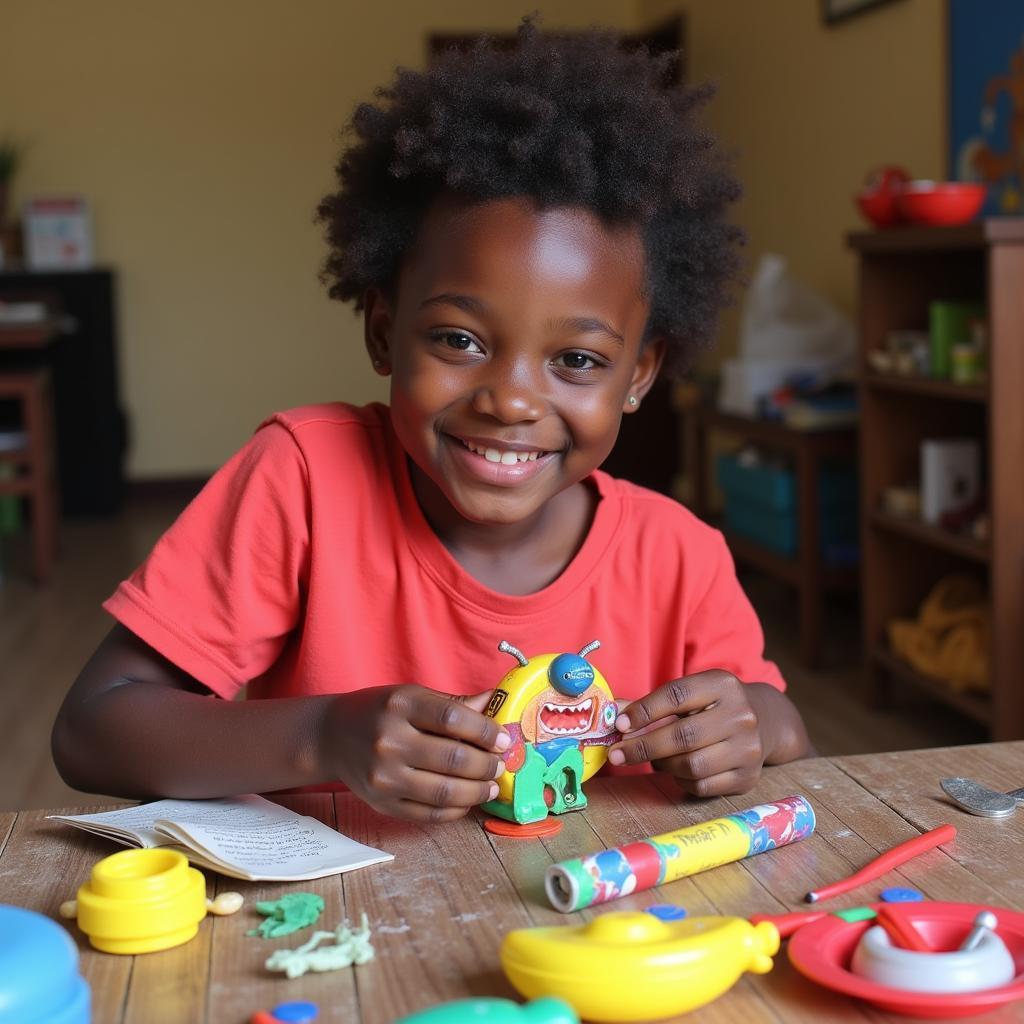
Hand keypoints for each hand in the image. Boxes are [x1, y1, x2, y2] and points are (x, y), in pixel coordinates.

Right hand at [321, 684, 510, 822]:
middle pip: (453, 758)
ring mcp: (384, 775)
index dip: (485, 731)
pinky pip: (428, 814)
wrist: (332, 736)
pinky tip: (467, 800)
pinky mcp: (382, 803)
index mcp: (401, 705)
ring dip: (477, 791)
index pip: (453, 719)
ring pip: (444, 792)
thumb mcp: (412, 695)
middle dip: (487, 765)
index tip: (503, 739)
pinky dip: (455, 810)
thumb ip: (453, 704)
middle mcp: (389, 740)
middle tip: (499, 765)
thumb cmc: (380, 711)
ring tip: (490, 785)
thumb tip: (497, 704)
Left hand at [607, 671, 763, 797]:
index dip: (645, 710)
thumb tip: (613, 714)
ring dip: (663, 764)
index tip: (621, 725)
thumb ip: (652, 704)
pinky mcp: (748, 777)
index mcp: (723, 685)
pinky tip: (677, 770)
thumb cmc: (714, 706)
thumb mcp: (692, 693)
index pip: (677, 694)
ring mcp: (747, 748)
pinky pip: (702, 786)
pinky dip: (681, 780)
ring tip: (655, 758)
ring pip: (691, 765)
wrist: (767, 721)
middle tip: (617, 753)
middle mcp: (740, 715)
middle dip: (643, 746)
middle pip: (683, 735)